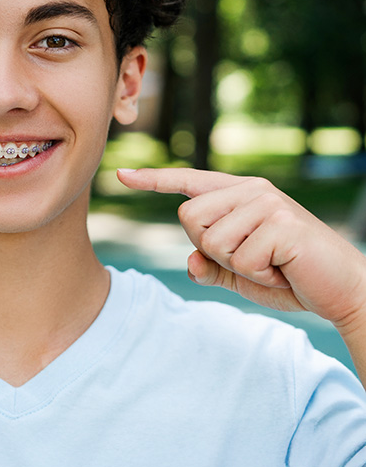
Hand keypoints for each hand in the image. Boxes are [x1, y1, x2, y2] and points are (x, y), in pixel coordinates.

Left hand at [116, 168, 365, 329]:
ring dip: (237, 265)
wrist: (344, 291)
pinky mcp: (281, 223)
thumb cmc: (289, 278)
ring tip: (271, 264)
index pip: (188, 184)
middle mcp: (250, 190)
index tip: (122, 175)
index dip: (153, 181)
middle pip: (188, 219)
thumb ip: (212, 266)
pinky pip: (239, 258)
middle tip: (252, 259)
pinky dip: (258, 275)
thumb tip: (190, 261)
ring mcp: (267, 203)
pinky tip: (283, 270)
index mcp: (239, 194)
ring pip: (210, 241)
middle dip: (211, 250)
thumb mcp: (241, 274)